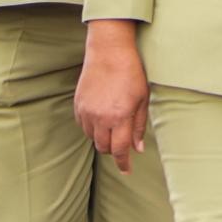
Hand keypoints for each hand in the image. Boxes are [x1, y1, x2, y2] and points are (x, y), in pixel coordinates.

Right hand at [75, 19, 151, 171]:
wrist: (109, 51)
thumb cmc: (131, 73)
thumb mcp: (142, 99)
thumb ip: (138, 126)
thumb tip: (137, 149)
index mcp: (120, 117)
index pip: (119, 150)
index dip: (123, 163)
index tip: (126, 170)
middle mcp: (101, 117)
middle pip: (104, 147)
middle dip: (113, 150)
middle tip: (121, 144)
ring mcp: (87, 111)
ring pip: (92, 138)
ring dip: (102, 138)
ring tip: (112, 126)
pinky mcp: (78, 104)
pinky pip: (83, 125)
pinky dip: (91, 128)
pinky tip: (100, 118)